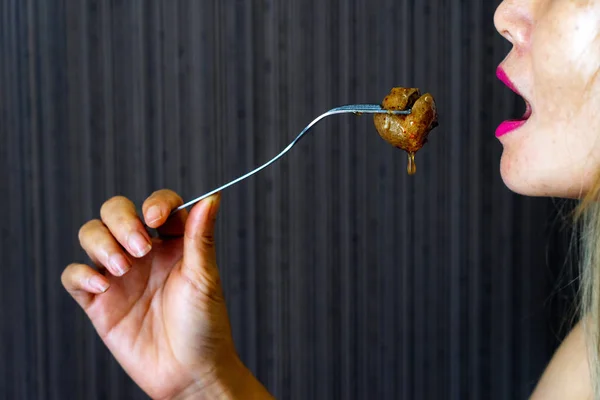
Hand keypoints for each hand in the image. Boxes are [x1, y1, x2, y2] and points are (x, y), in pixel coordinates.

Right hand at [62, 190, 271, 398]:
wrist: (188, 372)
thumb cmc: (204, 326)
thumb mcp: (205, 278)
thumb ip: (201, 237)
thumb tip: (212, 198)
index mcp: (173, 244)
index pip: (158, 205)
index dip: (155, 203)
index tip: (156, 218)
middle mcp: (144, 254)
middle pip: (116, 213)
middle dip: (121, 221)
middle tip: (139, 248)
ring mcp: (119, 276)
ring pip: (92, 236)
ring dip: (101, 243)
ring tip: (121, 268)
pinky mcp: (99, 302)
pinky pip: (74, 275)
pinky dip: (81, 273)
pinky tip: (102, 286)